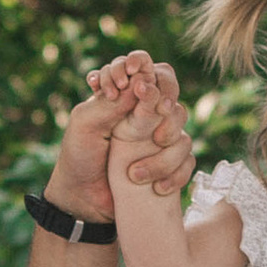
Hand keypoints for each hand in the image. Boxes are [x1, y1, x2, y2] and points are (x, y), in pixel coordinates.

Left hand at [51, 50, 181, 222]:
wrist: (83, 199)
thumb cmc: (80, 155)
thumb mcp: (84, 123)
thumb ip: (109, 103)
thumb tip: (140, 86)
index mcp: (124, 95)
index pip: (145, 67)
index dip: (145, 69)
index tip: (137, 85)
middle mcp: (145, 112)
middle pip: (171, 93)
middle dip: (165, 105)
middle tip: (154, 123)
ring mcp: (159, 137)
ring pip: (182, 132)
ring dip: (164, 155)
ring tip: (135, 174)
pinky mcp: (169, 163)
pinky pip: (187, 161)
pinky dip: (174, 175)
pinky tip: (156, 188)